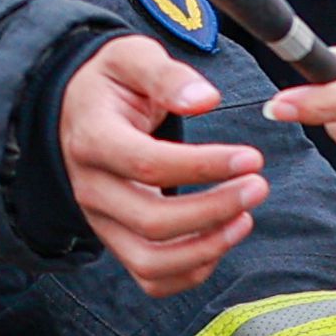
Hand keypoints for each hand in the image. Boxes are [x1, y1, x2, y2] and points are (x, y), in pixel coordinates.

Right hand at [61, 36, 268, 297]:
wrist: (76, 109)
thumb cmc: (110, 82)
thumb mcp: (132, 58)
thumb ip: (167, 75)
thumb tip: (205, 99)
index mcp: (92, 138)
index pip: (148, 164)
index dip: (204, 166)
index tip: (251, 157)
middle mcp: (91, 188)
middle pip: (152, 222)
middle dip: (214, 210)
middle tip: (259, 186)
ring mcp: (101, 221)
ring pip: (149, 262)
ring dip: (205, 248)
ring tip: (245, 218)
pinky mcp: (116, 240)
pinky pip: (150, 277)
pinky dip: (190, 271)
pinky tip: (221, 238)